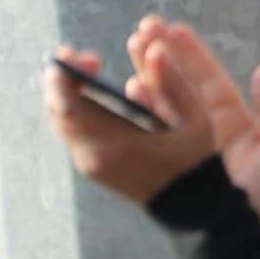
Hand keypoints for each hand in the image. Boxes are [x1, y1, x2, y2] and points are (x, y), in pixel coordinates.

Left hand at [45, 42, 215, 205]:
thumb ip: (172, 82)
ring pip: (62, 120)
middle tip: (90, 58)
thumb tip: (153, 48)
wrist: (198, 211)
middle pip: (58, 111)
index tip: (87, 57)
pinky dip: (78, 106)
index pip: (67, 106)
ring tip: (92, 67)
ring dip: (71, 91)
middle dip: (67, 78)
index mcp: (114, 145)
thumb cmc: (201, 165)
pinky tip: (95, 91)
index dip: (66, 75)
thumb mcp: (196, 122)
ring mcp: (89, 164)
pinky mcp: (93, 166)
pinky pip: (74, 130)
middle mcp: (92, 156)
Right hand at [126, 18, 259, 227]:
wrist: (246, 234)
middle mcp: (201, 126)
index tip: (173, 28)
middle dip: (161, 53)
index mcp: (229, 119)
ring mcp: (181, 142)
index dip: (191, 53)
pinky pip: (149, 129)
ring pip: (161, 100)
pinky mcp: (166, 159)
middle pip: (178, 83)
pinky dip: (139, 108)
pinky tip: (130, 90)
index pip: (207, 78)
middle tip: (143, 27)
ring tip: (134, 49)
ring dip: (147, 73)